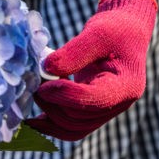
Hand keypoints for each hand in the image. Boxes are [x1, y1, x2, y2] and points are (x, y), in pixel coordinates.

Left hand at [25, 0, 156, 140]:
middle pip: (78, 119)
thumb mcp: (97, 33)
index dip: (65, 95)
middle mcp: (118, 105)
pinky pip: (69, 128)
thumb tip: (45, 69)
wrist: (123, 33)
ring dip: (48, 116)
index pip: (94, 101)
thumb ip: (74, 52)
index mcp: (126, 86)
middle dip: (53, 105)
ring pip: (72, 129)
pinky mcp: (90, 113)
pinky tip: (32, 118)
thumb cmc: (114, 29)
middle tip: (34, 86)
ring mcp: (105, 112)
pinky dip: (50, 124)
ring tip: (34, 94)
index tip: (44, 85)